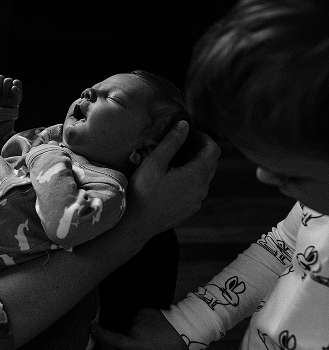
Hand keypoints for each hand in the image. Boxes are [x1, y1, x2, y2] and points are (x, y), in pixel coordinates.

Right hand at [0, 75, 21, 107]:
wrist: (2, 106)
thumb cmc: (10, 102)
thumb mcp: (15, 101)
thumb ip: (17, 94)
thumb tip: (14, 87)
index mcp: (16, 84)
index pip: (16, 82)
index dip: (13, 90)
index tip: (11, 96)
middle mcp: (9, 81)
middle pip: (7, 80)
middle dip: (5, 89)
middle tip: (5, 96)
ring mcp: (1, 82)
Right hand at [91, 309, 188, 349]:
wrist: (186, 329)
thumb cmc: (172, 349)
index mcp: (137, 343)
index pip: (113, 338)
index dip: (100, 333)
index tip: (90, 326)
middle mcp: (135, 329)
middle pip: (125, 334)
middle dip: (132, 340)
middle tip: (149, 344)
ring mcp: (139, 318)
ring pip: (133, 326)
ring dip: (139, 331)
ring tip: (155, 335)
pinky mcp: (144, 311)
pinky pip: (139, 318)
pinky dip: (144, 323)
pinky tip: (155, 327)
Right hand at [121, 122, 219, 239]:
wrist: (136, 224)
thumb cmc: (142, 192)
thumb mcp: (155, 162)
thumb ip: (172, 142)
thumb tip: (185, 125)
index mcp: (197, 175)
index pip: (213, 149)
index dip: (202, 136)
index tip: (186, 133)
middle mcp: (202, 189)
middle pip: (211, 162)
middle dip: (198, 149)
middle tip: (178, 143)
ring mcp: (197, 201)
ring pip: (203, 176)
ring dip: (193, 164)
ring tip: (171, 160)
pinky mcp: (190, 209)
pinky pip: (196, 188)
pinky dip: (189, 177)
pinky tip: (169, 177)